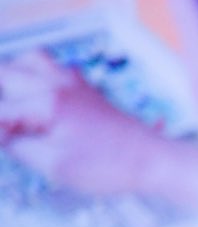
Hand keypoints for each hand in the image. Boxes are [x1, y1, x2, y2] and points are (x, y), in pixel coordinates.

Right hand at [0, 51, 182, 196]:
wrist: (154, 161)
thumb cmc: (111, 167)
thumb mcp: (55, 166)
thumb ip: (17, 146)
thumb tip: (1, 132)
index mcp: (47, 103)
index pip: (0, 108)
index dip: (0, 128)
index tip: (7, 140)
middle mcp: (59, 85)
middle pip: (5, 72)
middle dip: (1, 97)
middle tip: (8, 125)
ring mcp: (75, 83)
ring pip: (31, 60)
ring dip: (14, 77)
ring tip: (12, 104)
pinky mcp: (87, 89)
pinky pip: (56, 67)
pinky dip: (39, 76)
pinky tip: (39, 99)